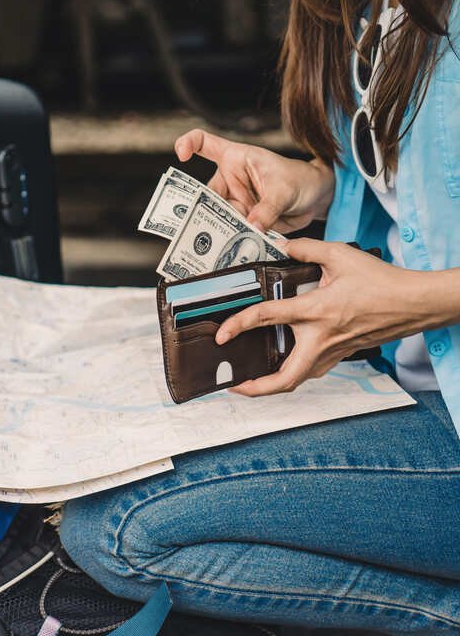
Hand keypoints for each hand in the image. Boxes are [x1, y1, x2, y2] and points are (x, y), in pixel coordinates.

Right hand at [174, 129, 334, 232]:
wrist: (315, 200)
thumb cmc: (300, 180)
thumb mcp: (285, 190)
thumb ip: (268, 209)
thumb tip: (252, 227)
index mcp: (235, 159)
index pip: (204, 142)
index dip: (188, 143)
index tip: (181, 155)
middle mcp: (229, 180)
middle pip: (203, 194)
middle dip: (199, 211)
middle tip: (197, 227)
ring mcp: (233, 201)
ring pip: (214, 217)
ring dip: (215, 231)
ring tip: (215, 246)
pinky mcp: (240, 220)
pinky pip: (228, 231)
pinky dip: (227, 242)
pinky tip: (225, 252)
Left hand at [214, 239, 440, 396]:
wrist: (414, 303)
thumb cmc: (381, 282)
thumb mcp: (340, 256)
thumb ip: (307, 250)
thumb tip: (285, 247)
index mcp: (315, 312)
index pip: (266, 317)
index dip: (238, 325)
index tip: (222, 335)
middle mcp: (320, 338)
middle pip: (284, 378)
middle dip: (256, 388)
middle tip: (235, 386)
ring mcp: (332, 351)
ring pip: (298, 380)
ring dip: (273, 385)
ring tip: (252, 382)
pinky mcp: (341, 354)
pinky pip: (312, 371)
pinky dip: (294, 374)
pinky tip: (284, 365)